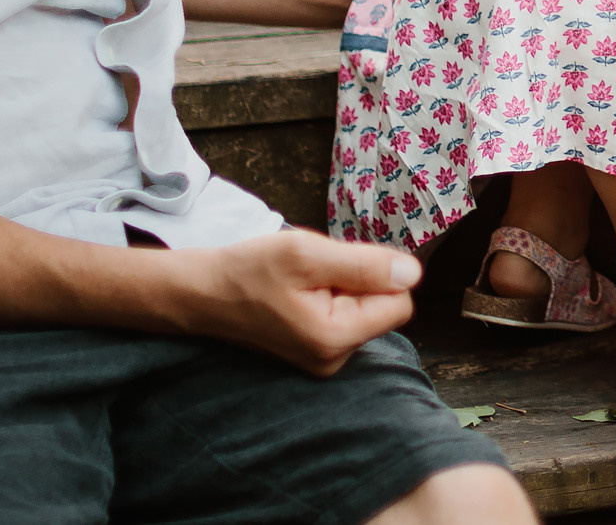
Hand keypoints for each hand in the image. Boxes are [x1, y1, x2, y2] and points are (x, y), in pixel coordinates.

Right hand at [176, 229, 422, 374]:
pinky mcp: (315, 352)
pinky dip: (328, 297)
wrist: (202, 293)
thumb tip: (413, 274)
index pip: (400, 303)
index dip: (378, 274)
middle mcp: (334, 360)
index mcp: (335, 339)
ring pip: (363, 309)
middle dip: (357, 280)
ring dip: (341, 286)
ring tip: (302, 282)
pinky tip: (298, 293)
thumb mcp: (307, 255)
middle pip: (382, 306)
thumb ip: (364, 265)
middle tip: (313, 273)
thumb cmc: (249, 271)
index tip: (338, 264)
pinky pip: (344, 316)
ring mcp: (323, 360)